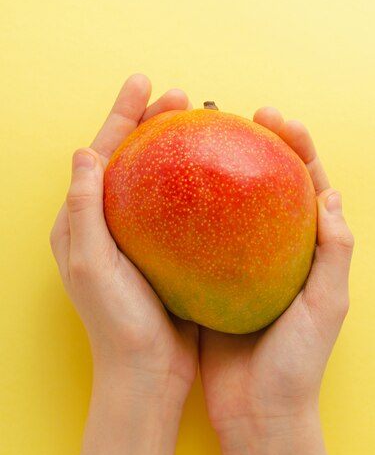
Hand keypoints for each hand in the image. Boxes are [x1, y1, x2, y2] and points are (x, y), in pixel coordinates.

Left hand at [50, 74, 198, 407]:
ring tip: (198, 122)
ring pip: (157, 181)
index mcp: (80, 224)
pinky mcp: (164, 255)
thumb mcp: (88, 264)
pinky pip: (177, 209)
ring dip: (174, 149)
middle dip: (150, 123)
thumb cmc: (116, 323)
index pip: (99, 156)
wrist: (146, 372)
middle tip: (181, 97)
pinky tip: (215, 176)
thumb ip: (83, 208)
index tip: (144, 82)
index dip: (120, 115)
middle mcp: (106, 227)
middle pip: (130, 161)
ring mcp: (137, 241)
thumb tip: (84, 152)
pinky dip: (192, 186)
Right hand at [199, 107, 354, 439]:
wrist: (255, 411)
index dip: (298, 147)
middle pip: (271, 188)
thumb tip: (330, 196)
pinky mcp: (214, 283)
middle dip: (259, 147)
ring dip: (223, 174)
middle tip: (236, 116)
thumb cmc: (295, 364)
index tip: (275, 118)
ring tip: (204, 142)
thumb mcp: (326, 307)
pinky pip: (204, 241)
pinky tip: (177, 196)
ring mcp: (245, 268)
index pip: (311, 187)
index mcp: (313, 255)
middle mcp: (279, 255)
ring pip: (235, 209)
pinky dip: (195, 216)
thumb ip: (333, 253)